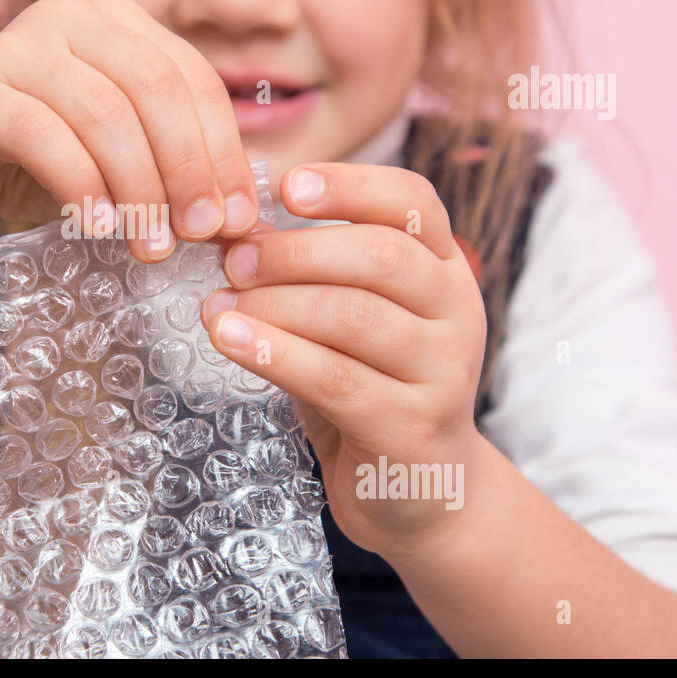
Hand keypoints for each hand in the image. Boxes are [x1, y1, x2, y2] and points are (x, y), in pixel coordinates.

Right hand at [0, 0, 262, 262]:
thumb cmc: (36, 164)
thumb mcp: (118, 160)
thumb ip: (173, 172)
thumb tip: (243, 222)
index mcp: (117, 23)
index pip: (191, 78)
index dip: (222, 149)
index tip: (239, 217)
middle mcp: (68, 17)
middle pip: (154, 87)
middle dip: (186, 167)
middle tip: (198, 233)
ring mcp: (15, 47)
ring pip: (102, 112)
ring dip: (137, 186)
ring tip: (149, 243)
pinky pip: (41, 134)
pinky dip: (79, 185)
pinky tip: (96, 226)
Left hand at [200, 162, 486, 561]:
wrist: (419, 492)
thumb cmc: (371, 387)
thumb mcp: (345, 320)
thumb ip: (307, 274)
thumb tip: (237, 230)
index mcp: (445, 269)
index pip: (412, 202)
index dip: (350, 185)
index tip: (286, 186)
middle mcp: (457, 312)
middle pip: (380, 255)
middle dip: (294, 252)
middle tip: (234, 260)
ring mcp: (443, 373)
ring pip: (354, 316)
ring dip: (275, 304)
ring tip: (219, 306)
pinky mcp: (412, 429)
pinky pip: (337, 380)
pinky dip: (274, 354)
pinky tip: (228, 339)